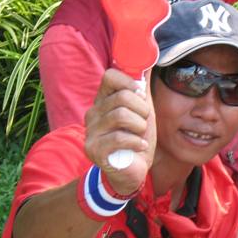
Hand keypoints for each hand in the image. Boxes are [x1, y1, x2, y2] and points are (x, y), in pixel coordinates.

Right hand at [84, 68, 155, 195]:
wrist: (130, 173)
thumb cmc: (135, 140)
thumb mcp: (142, 112)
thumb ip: (142, 90)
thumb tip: (147, 64)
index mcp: (103, 101)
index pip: (110, 76)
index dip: (129, 82)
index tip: (140, 95)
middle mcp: (93, 113)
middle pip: (122, 97)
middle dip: (142, 111)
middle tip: (142, 123)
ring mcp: (91, 131)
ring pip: (122, 116)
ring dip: (140, 128)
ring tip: (139, 136)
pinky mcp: (93, 149)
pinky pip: (120, 137)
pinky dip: (137, 142)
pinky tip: (138, 147)